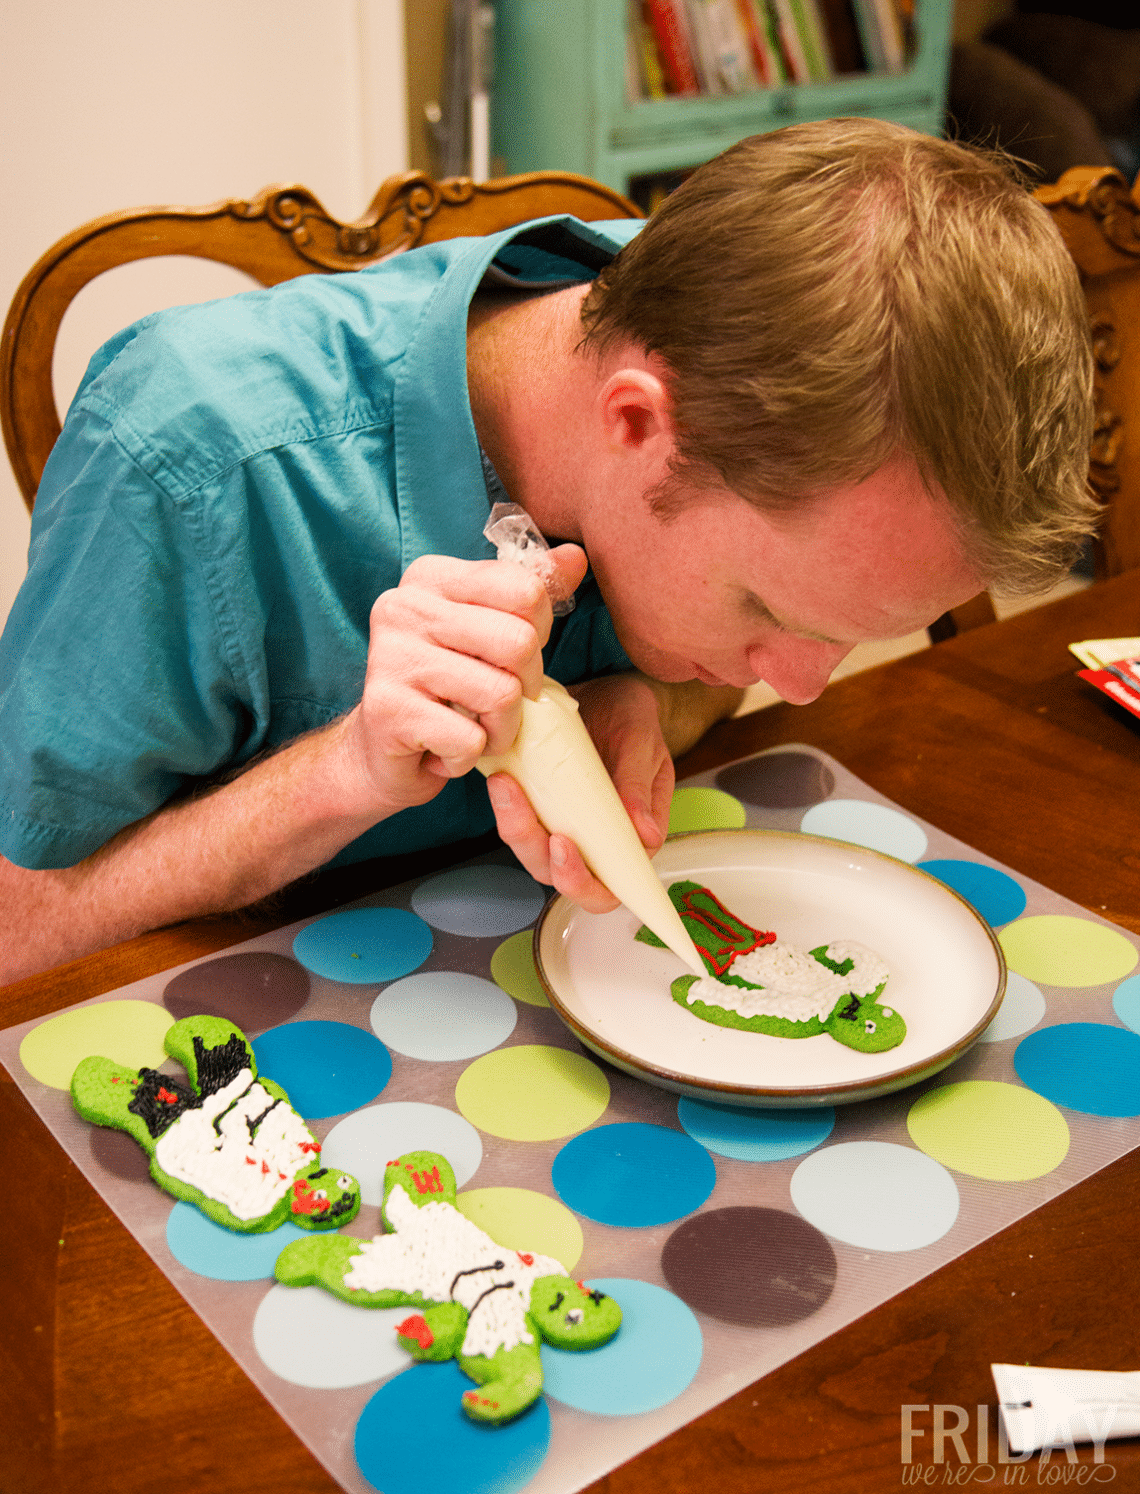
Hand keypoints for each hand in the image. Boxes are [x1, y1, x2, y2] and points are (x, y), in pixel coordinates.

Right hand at [339, 545, 588, 819]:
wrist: (381, 748)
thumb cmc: (445, 686)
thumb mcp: (487, 629)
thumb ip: (529, 593)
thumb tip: (575, 556)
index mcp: (431, 576)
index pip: (524, 589)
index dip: (539, 632)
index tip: (514, 657)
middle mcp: (404, 607)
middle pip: (518, 642)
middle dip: (526, 686)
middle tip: (501, 702)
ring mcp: (391, 656)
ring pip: (501, 694)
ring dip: (501, 729)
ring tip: (475, 729)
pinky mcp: (387, 710)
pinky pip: (471, 738)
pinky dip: (469, 756)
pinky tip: (445, 748)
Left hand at [486, 673, 673, 910]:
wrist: (608, 692)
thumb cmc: (633, 722)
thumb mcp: (643, 746)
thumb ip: (642, 789)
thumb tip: (647, 836)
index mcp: (628, 842)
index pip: (607, 890)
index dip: (583, 883)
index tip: (564, 847)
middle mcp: (591, 843)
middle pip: (560, 875)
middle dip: (538, 853)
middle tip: (524, 815)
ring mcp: (561, 824)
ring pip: (532, 851)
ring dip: (515, 827)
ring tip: (505, 786)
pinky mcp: (536, 805)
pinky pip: (517, 818)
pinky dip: (506, 804)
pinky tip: (500, 777)